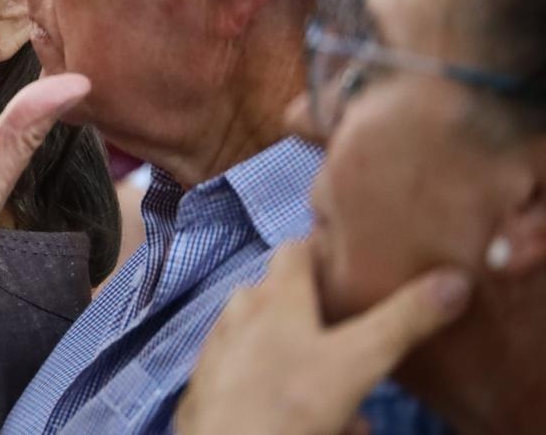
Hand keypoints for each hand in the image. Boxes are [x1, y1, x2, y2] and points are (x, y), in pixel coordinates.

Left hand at [175, 238, 471, 434]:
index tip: (354, 264)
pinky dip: (281, 389)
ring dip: (304, 360)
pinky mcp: (211, 383)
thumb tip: (455, 280)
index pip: (297, 248)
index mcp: (274, 295)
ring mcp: (221, 347)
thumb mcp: (359, 360)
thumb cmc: (291, 399)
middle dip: (319, 316)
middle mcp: (240, 311)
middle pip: (283, 296)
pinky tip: (313, 417)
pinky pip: (253, 376)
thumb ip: (403, 321)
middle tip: (356, 340)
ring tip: (340, 395)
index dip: (324, 251)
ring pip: (270, 342)